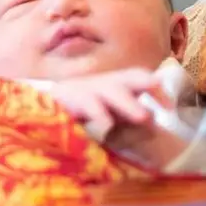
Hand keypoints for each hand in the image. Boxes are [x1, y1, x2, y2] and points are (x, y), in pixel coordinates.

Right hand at [45, 67, 165, 137]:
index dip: (156, 88)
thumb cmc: (76, 114)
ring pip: (110, 89)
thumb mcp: (105, 115)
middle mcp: (101, 83)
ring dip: (129, 103)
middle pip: (129, 77)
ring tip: (145, 117)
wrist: (34, 106)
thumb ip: (125, 120)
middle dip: (147, 85)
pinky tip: (107, 126)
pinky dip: (99, 113)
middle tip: (164, 105)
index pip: (140, 78)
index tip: (170, 108)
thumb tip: (152, 129)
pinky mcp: (66, 97)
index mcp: (113, 85)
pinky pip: (85, 102)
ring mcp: (84, 88)